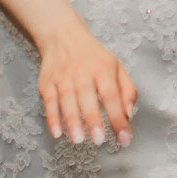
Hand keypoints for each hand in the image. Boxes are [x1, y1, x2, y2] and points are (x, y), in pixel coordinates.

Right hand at [37, 19, 137, 146]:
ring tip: (78, 140)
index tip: (124, 138)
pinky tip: (57, 133)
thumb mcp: (117, 67)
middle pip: (87, 97)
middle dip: (93, 119)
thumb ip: (127, 90)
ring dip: (72, 121)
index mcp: (103, 68)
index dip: (118, 118)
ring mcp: (62, 77)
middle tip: (99, 140)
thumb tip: (129, 115)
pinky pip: (49, 102)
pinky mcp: (47, 83)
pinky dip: (52, 118)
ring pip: (67, 100)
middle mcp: (82, 72)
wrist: (63, 37)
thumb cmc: (94, 58)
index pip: (112, 95)